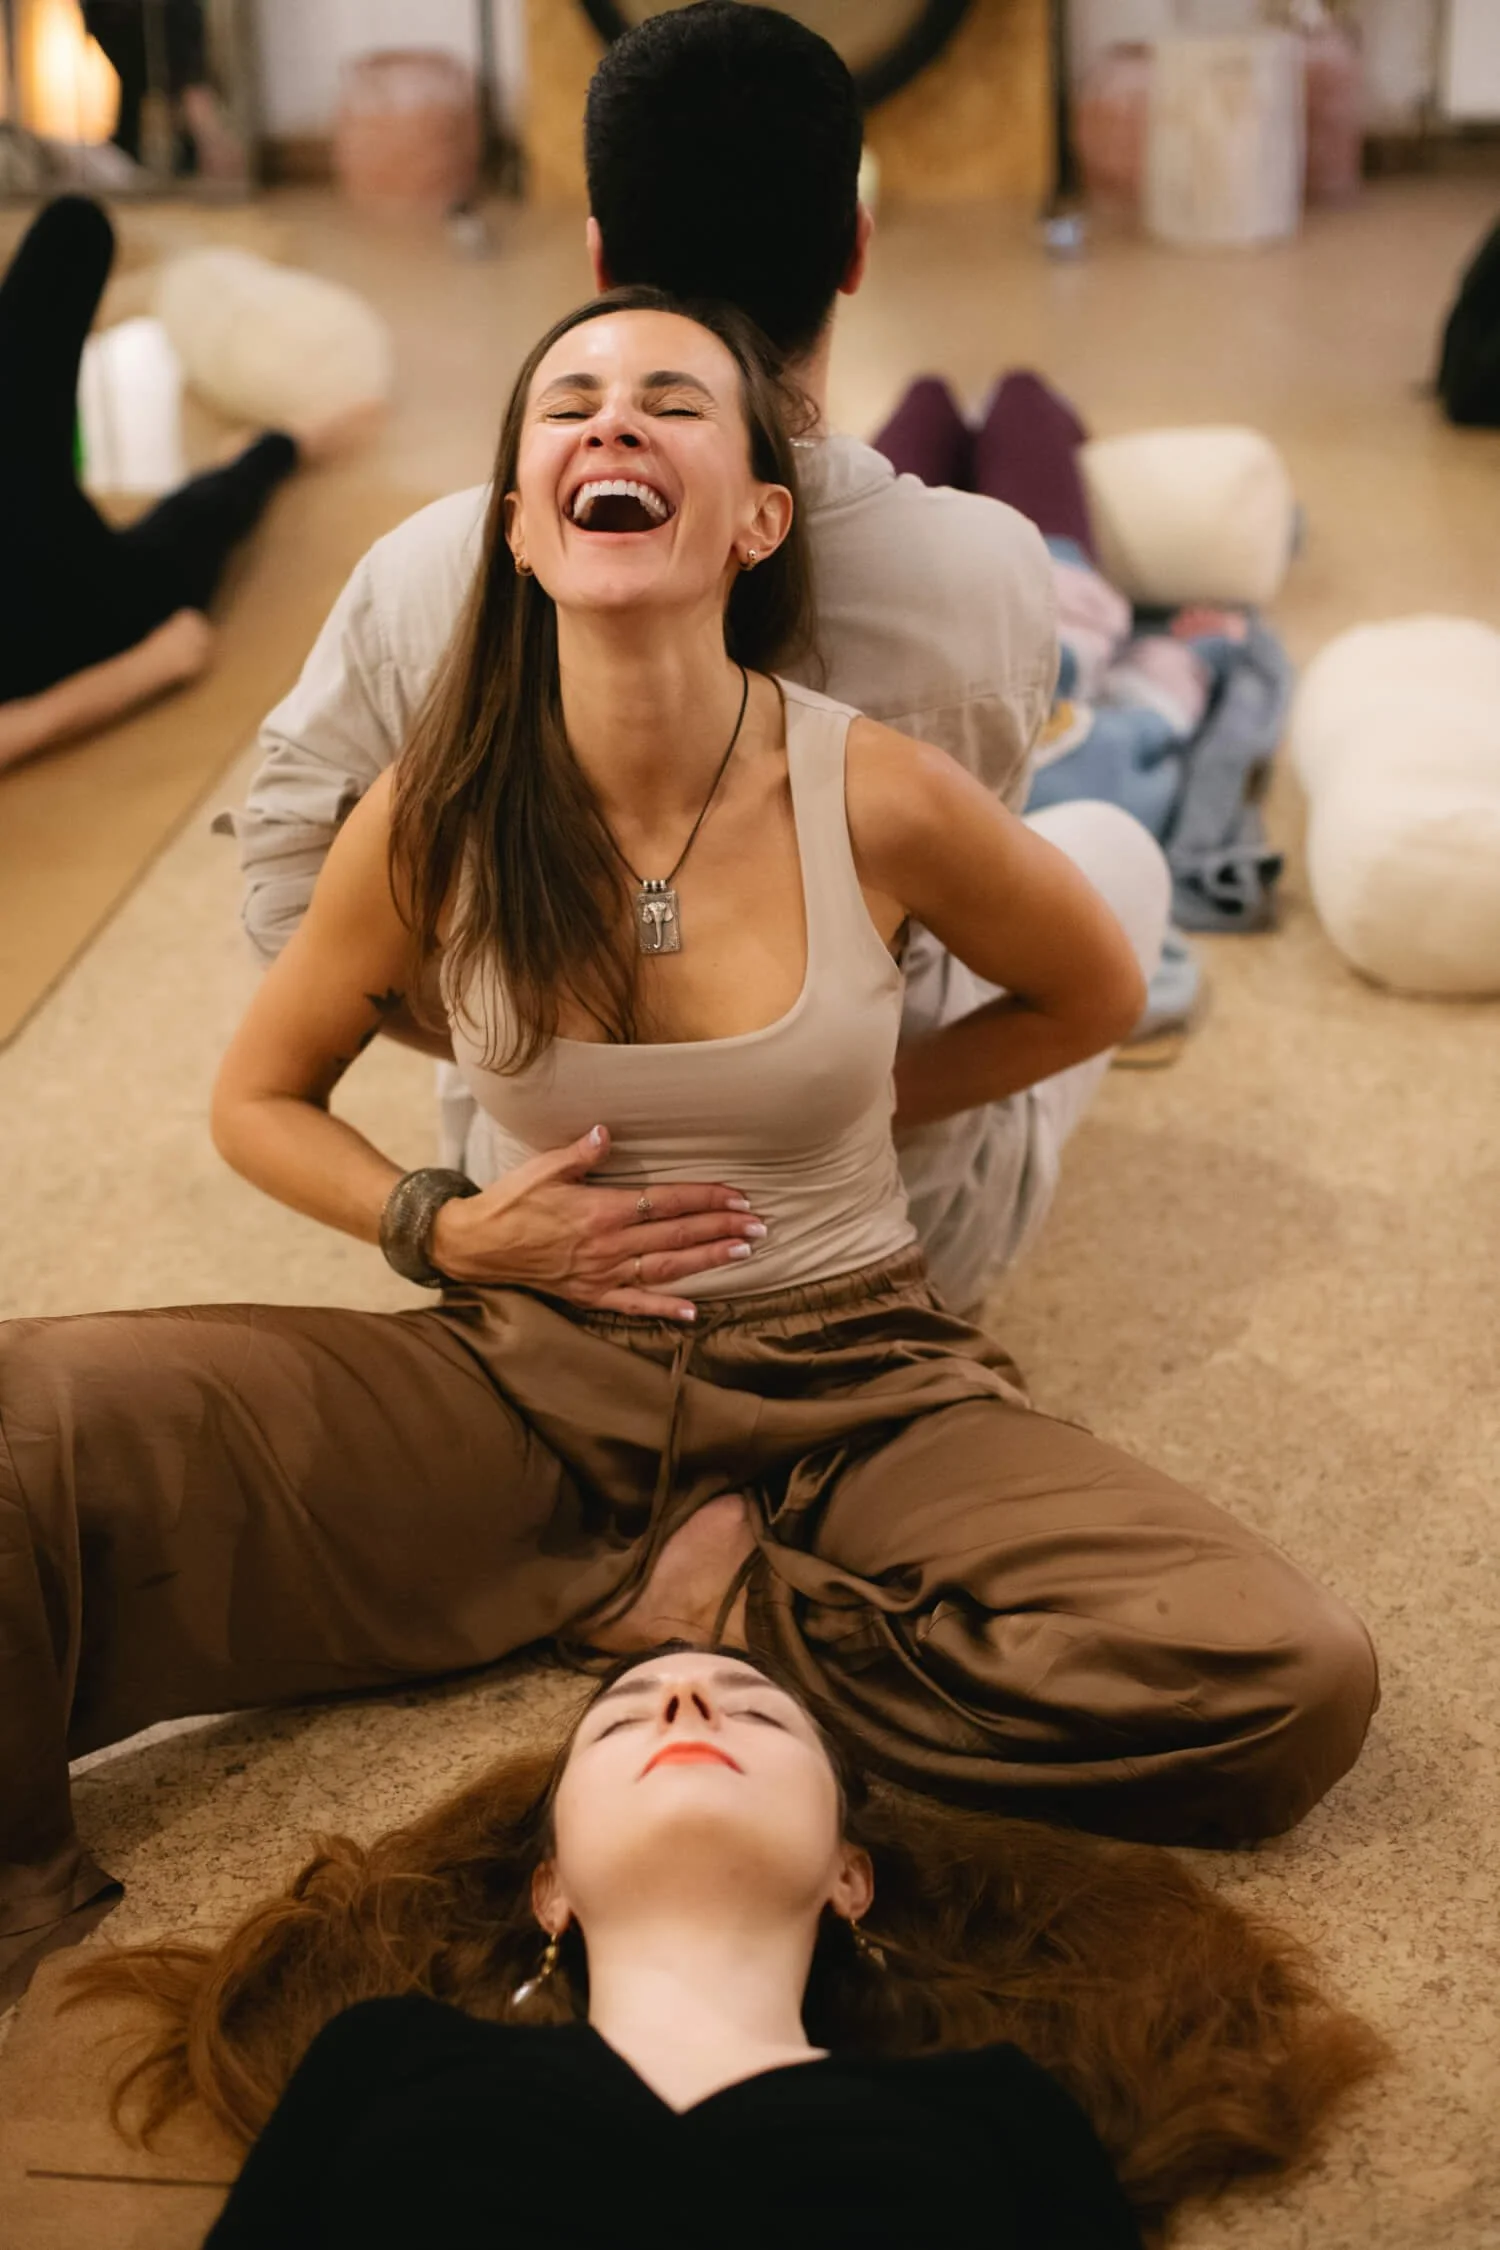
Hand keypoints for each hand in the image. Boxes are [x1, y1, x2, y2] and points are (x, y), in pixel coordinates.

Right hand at [429, 1124, 766, 1319]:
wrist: (473, 1245)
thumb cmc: (508, 1202)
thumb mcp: (543, 1169)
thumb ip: (581, 1154)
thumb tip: (609, 1132)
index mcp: (600, 1211)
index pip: (666, 1203)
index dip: (706, 1199)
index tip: (738, 1196)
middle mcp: (607, 1245)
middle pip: (676, 1236)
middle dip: (721, 1228)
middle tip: (759, 1225)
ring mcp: (600, 1274)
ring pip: (666, 1268)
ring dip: (707, 1261)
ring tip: (743, 1253)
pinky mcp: (589, 1295)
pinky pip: (633, 1305)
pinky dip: (665, 1309)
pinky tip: (695, 1313)